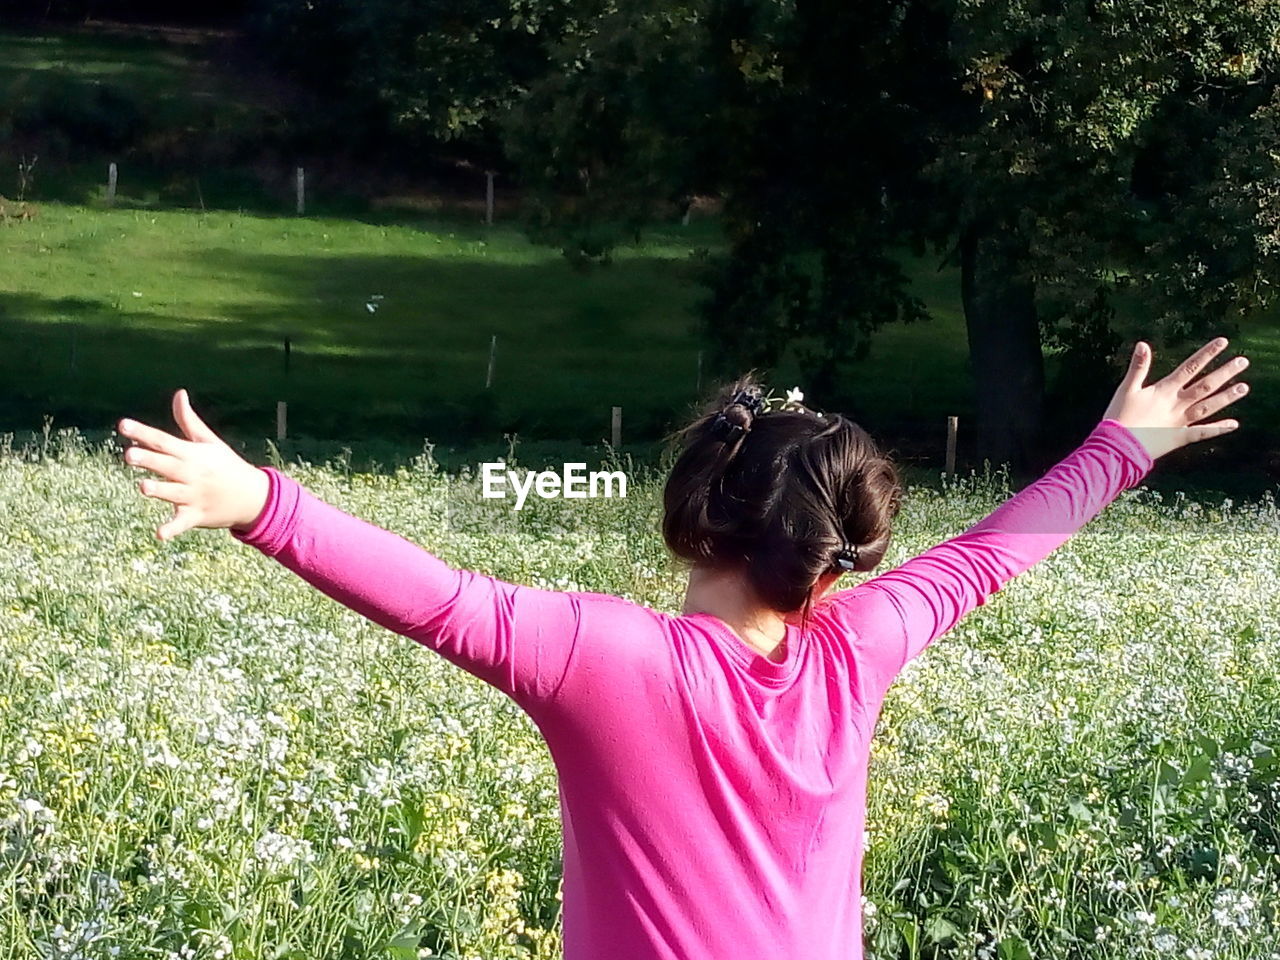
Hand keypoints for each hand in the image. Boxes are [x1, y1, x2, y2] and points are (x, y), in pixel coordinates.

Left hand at [117, 390, 269, 540]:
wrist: (254, 497)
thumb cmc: (227, 466)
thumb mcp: (210, 442)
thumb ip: (188, 421)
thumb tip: (178, 394)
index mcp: (193, 454)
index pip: (165, 441)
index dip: (143, 433)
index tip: (123, 425)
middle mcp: (193, 474)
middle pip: (167, 465)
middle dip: (150, 460)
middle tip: (129, 455)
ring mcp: (195, 496)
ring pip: (173, 493)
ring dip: (160, 490)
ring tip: (143, 486)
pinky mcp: (197, 516)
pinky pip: (183, 523)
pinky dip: (172, 529)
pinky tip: (160, 534)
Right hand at [1102, 337, 1249, 459]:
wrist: (1117, 446)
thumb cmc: (1119, 417)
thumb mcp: (1126, 389)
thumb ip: (1137, 367)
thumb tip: (1142, 344)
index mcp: (1164, 391)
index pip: (1189, 368)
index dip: (1207, 354)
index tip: (1223, 342)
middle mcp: (1176, 404)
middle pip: (1205, 385)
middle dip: (1225, 373)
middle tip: (1243, 362)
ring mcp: (1180, 421)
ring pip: (1208, 407)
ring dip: (1226, 397)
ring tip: (1244, 387)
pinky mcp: (1179, 438)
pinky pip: (1202, 433)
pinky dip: (1218, 429)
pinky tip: (1234, 424)